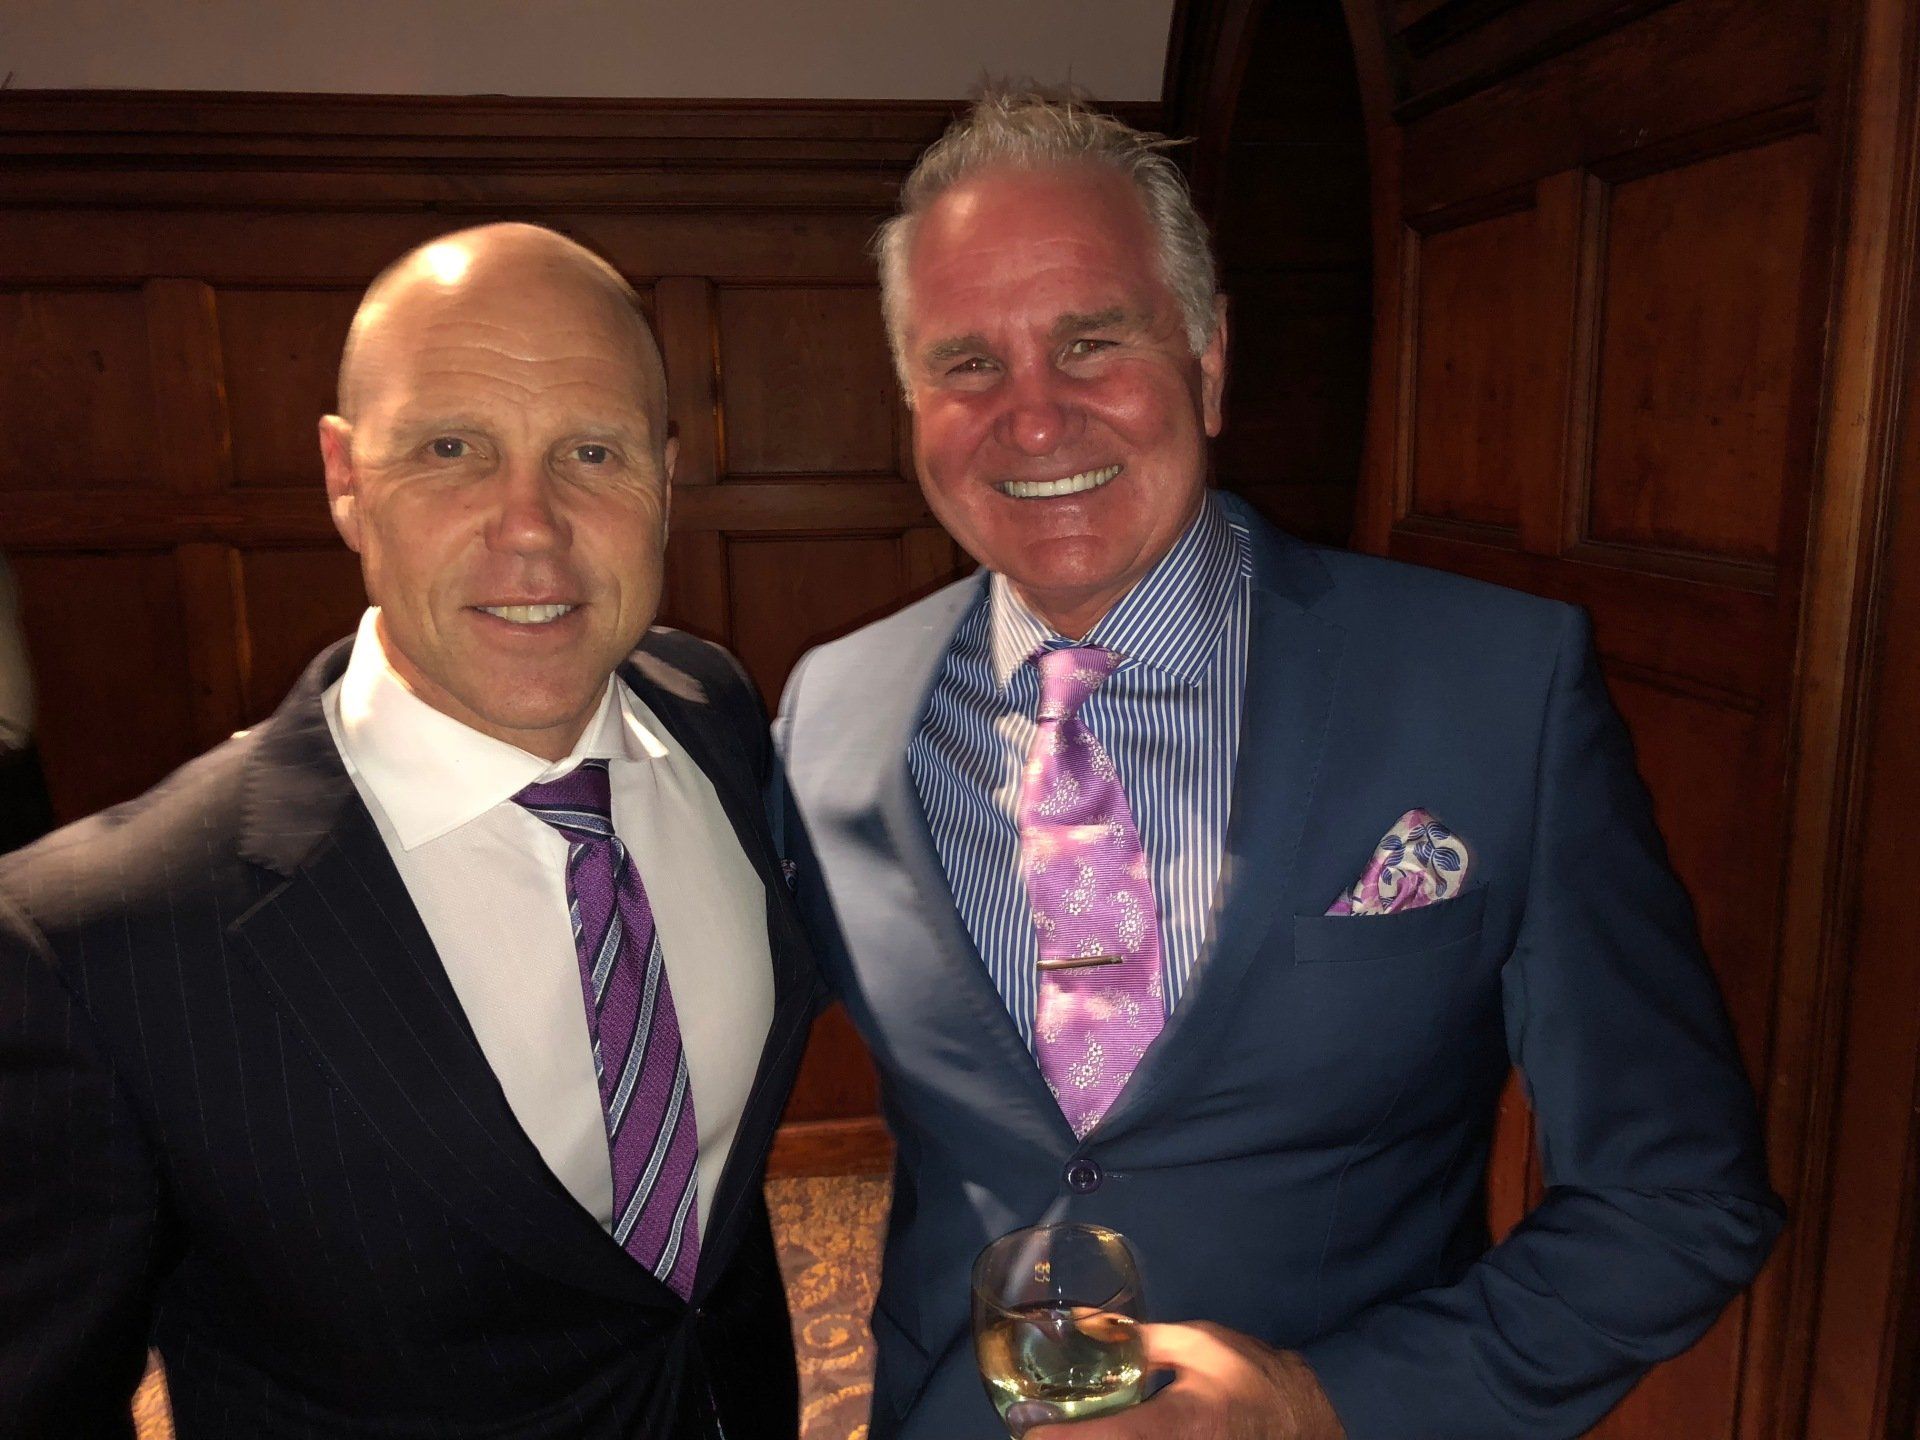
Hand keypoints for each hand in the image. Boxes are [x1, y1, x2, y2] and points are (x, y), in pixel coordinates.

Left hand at [1022, 1322, 1345, 1439]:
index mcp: (1177, 1425)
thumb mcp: (1198, 1345)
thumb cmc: (1251, 1378)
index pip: (1107, 1437)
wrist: (1297, 1420)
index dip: (1060, 1436)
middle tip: (1032, 1431)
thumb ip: (1144, 1340)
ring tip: (1053, 1433)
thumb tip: (1092, 1328)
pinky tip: (1093, 1431)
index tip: (1026, 1429)